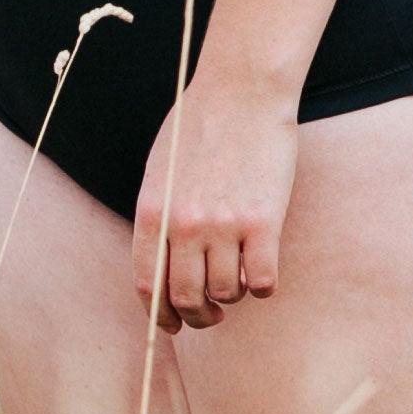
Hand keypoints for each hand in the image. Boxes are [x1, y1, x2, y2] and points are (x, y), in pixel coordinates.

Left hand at [132, 81, 299, 329]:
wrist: (242, 90)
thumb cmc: (199, 124)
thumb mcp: (159, 170)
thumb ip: (159, 217)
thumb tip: (164, 266)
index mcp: (153, 212)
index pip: (148, 286)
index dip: (162, 315)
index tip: (176, 322)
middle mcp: (184, 225)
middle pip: (187, 299)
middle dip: (200, 316)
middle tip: (212, 312)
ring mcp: (224, 225)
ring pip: (227, 293)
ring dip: (233, 296)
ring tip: (239, 277)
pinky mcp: (264, 221)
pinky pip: (263, 281)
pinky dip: (263, 286)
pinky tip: (263, 270)